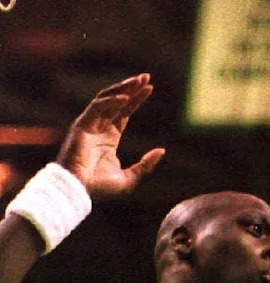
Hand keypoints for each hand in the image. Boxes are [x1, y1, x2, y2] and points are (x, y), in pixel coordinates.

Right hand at [56, 73, 164, 198]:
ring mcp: (89, 125)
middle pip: (117, 102)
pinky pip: (97, 108)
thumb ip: (146, 165)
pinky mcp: (81, 125)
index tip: (150, 88)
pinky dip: (111, 101)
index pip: (124, 113)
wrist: (79, 190)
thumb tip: (161, 150)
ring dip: (122, 89)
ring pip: (107, 99)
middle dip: (131, 88)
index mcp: (109, 138)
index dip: (136, 100)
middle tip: (146, 77)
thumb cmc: (100, 188)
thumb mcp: (130, 178)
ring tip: (138, 80)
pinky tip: (126, 98)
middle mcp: (99, 128)